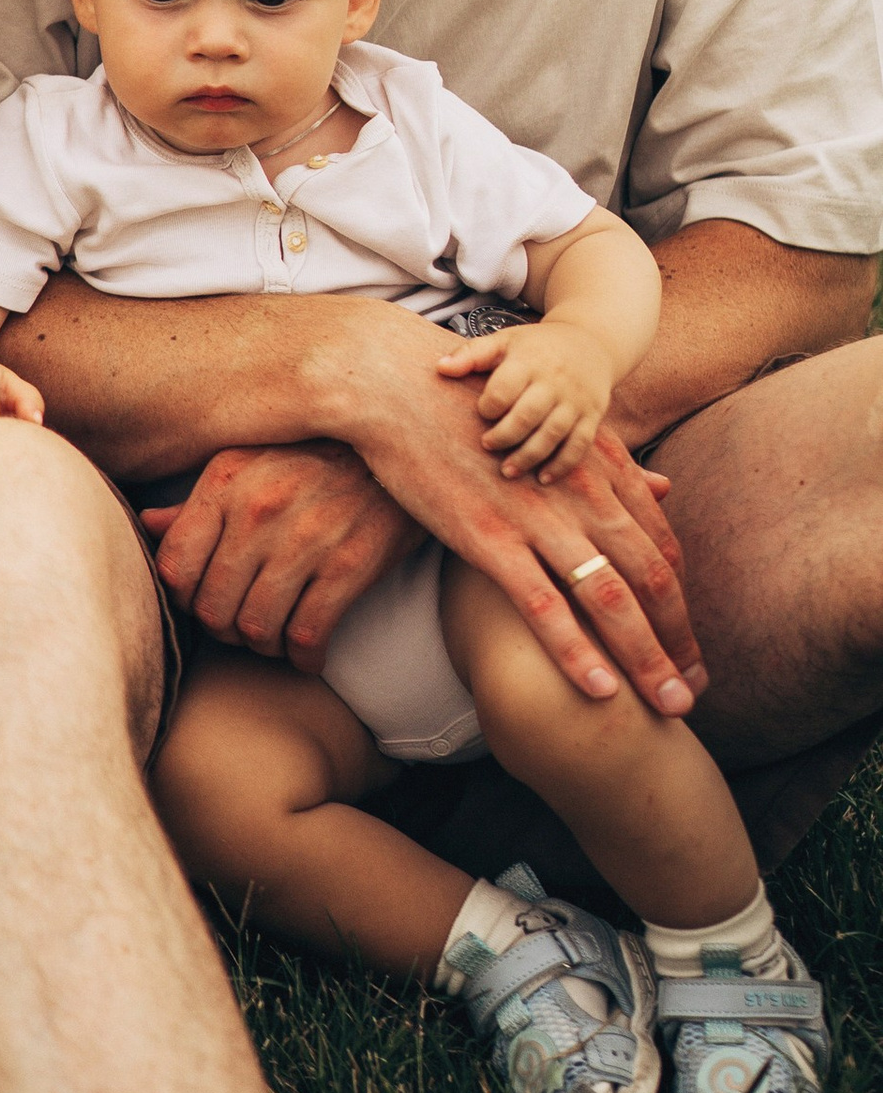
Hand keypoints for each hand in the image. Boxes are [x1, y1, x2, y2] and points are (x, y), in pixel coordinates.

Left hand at [142, 442, 424, 673]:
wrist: (391, 447)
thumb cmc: (310, 459)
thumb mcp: (246, 464)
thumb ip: (197, 503)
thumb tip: (148, 525)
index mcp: (224, 482)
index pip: (174, 566)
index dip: (183, 598)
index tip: (204, 600)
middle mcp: (258, 510)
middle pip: (213, 607)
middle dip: (224, 630)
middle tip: (242, 627)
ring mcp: (305, 538)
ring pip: (256, 628)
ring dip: (263, 646)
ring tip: (275, 638)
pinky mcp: (350, 565)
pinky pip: (308, 634)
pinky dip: (304, 656)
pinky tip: (309, 650)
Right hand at [346, 348, 701, 713]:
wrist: (398, 386)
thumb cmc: (473, 406)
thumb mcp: (555, 425)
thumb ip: (613, 463)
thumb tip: (666, 487)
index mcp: (597, 467)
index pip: (660, 545)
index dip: (682, 601)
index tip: (689, 645)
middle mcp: (579, 493)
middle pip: (651, 577)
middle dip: (679, 641)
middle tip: (694, 692)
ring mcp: (536, 517)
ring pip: (610, 597)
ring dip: (646, 658)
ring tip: (670, 706)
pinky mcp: (489, 537)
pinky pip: (544, 606)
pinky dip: (577, 652)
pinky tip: (600, 691)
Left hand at [442, 319, 611, 480]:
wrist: (591, 341)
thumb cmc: (537, 346)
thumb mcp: (504, 341)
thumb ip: (471, 354)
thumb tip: (440, 369)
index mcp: (528, 361)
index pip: (505, 388)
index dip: (489, 405)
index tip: (483, 412)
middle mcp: (554, 382)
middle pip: (528, 415)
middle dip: (505, 436)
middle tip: (488, 445)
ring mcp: (575, 401)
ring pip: (553, 434)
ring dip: (529, 456)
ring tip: (508, 471)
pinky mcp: (591, 416)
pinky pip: (579, 445)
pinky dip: (562, 465)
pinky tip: (543, 478)